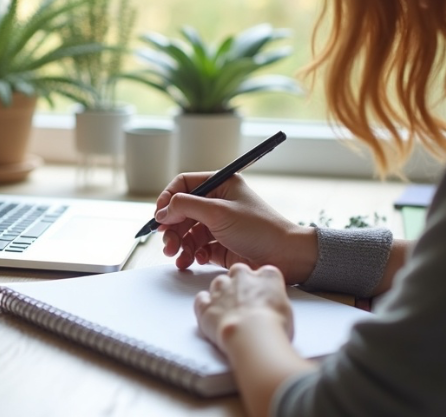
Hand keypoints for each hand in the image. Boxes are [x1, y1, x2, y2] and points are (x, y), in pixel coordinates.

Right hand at [154, 172, 316, 283]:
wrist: (285, 256)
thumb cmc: (258, 228)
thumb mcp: (218, 212)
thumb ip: (186, 207)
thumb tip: (163, 211)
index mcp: (221, 185)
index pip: (184, 185)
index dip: (168, 199)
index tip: (159, 216)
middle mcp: (218, 202)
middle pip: (182, 211)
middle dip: (172, 227)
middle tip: (167, 243)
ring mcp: (219, 224)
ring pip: (187, 231)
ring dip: (179, 244)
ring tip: (178, 256)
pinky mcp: (221, 245)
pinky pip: (197, 247)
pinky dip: (192, 254)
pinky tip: (195, 260)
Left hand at [194, 263, 293, 350]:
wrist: (251, 334)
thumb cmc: (273, 324)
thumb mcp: (286, 309)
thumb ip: (276, 300)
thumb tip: (273, 306)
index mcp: (266, 276)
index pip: (265, 272)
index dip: (262, 283)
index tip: (263, 294)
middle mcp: (242, 278)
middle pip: (238, 271)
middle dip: (240, 282)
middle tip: (245, 300)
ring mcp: (222, 289)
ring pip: (219, 283)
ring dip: (222, 293)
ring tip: (229, 311)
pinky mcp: (206, 304)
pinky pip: (201, 299)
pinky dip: (205, 305)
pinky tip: (211, 314)